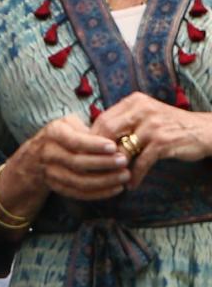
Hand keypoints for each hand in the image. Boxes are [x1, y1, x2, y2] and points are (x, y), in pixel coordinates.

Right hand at [4, 112, 128, 205]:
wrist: (35, 156)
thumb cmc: (61, 135)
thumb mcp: (69, 123)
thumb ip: (87, 129)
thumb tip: (114, 137)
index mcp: (54, 133)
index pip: (75, 141)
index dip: (94, 145)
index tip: (114, 147)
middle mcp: (49, 153)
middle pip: (77, 163)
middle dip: (103, 163)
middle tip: (124, 161)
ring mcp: (51, 172)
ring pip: (80, 181)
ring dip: (105, 181)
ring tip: (124, 176)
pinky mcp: (57, 187)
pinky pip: (79, 194)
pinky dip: (99, 193)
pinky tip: (116, 188)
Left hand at [91, 92, 211, 187]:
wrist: (204, 131)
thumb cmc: (170, 126)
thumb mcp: (146, 116)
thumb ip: (125, 123)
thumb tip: (95, 139)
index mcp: (134, 101)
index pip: (102, 119)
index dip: (91, 138)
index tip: (87, 155)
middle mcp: (141, 109)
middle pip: (107, 131)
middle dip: (98, 152)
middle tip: (95, 169)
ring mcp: (152, 125)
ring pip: (122, 148)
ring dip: (115, 167)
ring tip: (111, 179)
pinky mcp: (162, 141)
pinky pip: (140, 162)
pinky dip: (134, 176)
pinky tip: (131, 184)